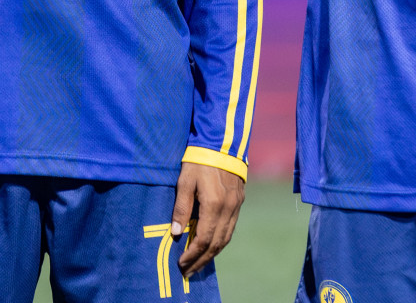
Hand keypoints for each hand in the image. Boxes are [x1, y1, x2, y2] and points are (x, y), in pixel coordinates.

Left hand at [170, 161, 244, 277]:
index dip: (192, 254)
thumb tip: (176, 233)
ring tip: (199, 263)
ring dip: (212, 253)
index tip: (181, 263)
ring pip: (226, 238)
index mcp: (214, 205)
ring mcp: (236, 206)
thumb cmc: (199, 160)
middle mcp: (228, 209)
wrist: (223, 142)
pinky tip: (212, 245)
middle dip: (202, 260)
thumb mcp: (184, 181)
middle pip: (216, 244)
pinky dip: (221, 241)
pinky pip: (231, 228)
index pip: (203, 239)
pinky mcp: (239, 202)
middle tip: (189, 271)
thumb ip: (181, 208)